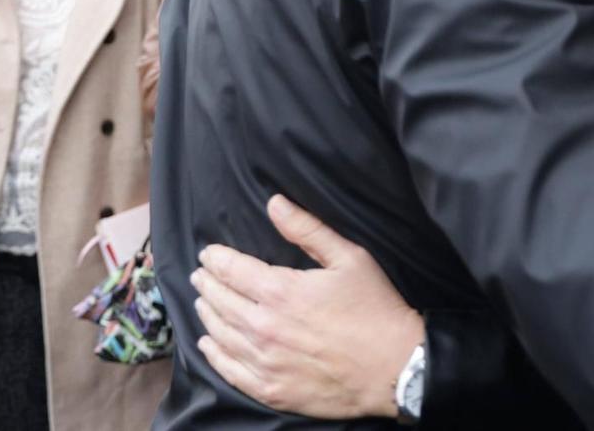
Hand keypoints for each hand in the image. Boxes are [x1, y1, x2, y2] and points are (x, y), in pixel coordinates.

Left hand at [191, 195, 424, 418]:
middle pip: (221, 301)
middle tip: (200, 276)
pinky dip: (214, 355)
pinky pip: (230, 372)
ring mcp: (266, 362)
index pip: (232, 270)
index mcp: (281, 292)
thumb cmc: (375, 309)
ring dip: (207, 315)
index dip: (216, 259)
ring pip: (221, 335)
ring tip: (201, 303)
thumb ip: (307, 229)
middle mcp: (265, 327)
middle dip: (207, 284)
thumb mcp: (349, 257)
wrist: (394, 366)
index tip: (208, 254)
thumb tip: (274, 203)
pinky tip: (208, 345)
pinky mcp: (271, 390)